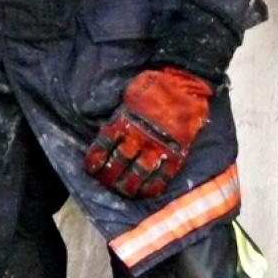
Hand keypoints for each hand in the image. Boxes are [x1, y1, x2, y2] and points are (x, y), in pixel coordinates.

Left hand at [84, 66, 212, 198]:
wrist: (185, 85)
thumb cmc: (154, 85)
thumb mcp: (129, 94)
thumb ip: (119, 113)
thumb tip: (108, 126)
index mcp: (125, 120)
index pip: (104, 145)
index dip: (96, 159)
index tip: (92, 168)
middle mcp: (139, 136)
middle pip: (119, 163)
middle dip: (109, 177)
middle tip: (106, 183)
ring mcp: (157, 146)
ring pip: (138, 174)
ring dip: (128, 186)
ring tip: (124, 191)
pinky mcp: (175, 154)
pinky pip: (162, 177)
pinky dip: (153, 187)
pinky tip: (146, 192)